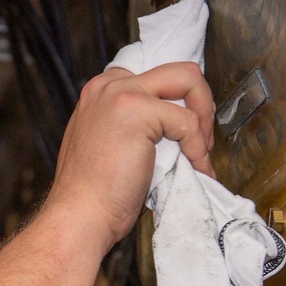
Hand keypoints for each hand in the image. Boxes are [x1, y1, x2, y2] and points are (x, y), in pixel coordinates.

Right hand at [45, 62, 215, 252]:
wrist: (80, 214)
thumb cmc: (94, 192)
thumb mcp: (107, 142)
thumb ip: (130, 122)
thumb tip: (170, 122)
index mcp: (100, 92)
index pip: (155, 74)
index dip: (180, 99)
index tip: (188, 125)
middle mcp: (108, 86)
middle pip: (178, 70)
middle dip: (201, 102)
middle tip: (201, 136)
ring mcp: (121, 94)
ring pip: (188, 80)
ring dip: (204, 119)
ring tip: (199, 151)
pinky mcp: (136, 111)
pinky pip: (188, 122)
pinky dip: (198, 149)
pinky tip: (194, 168)